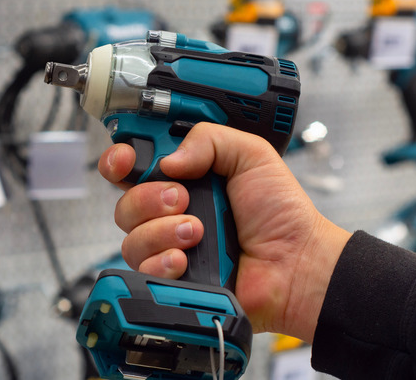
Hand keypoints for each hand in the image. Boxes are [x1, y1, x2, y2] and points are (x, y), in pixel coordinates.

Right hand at [98, 122, 350, 341]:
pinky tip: (186, 260)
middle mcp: (171, 211)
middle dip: (149, 197)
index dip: (121, 161)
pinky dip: (163, 262)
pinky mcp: (172, 277)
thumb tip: (167, 159)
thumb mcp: (251, 155)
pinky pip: (142, 269)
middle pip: (125, 201)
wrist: (295, 265)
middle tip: (183, 198)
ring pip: (132, 237)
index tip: (126, 160)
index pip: (134, 165)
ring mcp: (169, 245)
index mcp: (186, 177)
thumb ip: (209, 139)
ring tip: (198, 232)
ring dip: (162, 231)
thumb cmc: (281, 214)